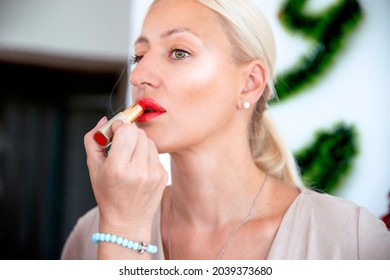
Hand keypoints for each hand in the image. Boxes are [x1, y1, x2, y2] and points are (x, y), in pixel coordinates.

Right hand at [84, 117, 167, 233]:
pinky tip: (139, 167)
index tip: (115, 131)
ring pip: (148, 141)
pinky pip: (155, 153)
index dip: (119, 126)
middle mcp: (138, 170)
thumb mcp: (93, 168)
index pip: (127, 130)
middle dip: (128, 134)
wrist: (127, 221)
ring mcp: (153, 174)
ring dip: (138, 143)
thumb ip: (93, 140)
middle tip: (121, 142)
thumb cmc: (108, 194)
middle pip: (138, 133)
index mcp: (118, 168)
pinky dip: (146, 155)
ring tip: (130, 157)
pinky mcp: (162, 176)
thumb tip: (103, 120)